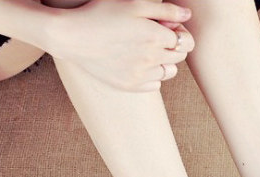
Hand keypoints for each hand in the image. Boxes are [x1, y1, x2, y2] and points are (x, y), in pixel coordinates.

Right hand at [48, 0, 195, 91]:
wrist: (71, 36)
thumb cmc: (101, 13)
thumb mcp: (133, 3)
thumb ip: (165, 9)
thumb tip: (187, 15)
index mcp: (156, 36)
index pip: (186, 41)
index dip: (179, 32)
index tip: (167, 26)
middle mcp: (153, 58)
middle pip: (179, 57)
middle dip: (172, 46)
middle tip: (154, 36)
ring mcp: (142, 75)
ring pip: (169, 72)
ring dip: (164, 62)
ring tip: (146, 50)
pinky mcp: (132, 86)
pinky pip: (155, 85)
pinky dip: (151, 76)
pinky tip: (137, 63)